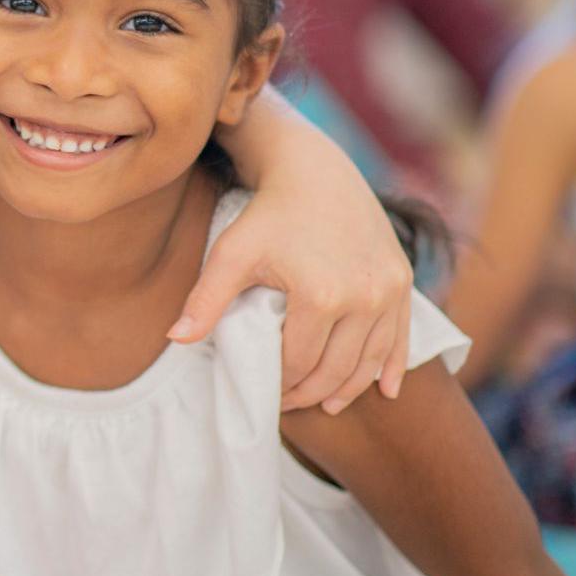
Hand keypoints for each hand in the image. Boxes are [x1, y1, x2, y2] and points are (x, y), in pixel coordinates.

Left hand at [170, 150, 412, 414]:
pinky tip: (383, 390)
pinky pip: (400, 338)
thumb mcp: (230, 254)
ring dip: (348, 388)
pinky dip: (389, 367)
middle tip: (289, 403)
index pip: (298, 362)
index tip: (265, 394)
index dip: (279, 385)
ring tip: (326, 403)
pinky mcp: (401, 281)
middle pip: (336, 369)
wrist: (313, 172)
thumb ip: (204, 300)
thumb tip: (174, 340)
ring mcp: (387, 290)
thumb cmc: (265, 215)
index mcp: (320, 296)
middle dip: (311, 394)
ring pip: (369, 360)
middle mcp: (362, 297)